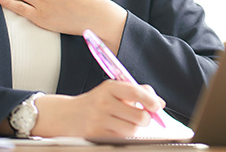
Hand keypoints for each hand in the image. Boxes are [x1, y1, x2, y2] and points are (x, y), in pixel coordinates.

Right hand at [33, 82, 165, 137]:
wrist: (66, 115)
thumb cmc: (95, 102)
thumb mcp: (112, 90)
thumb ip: (136, 92)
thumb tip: (159, 103)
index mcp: (109, 87)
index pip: (135, 92)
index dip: (150, 100)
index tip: (157, 106)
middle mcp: (103, 102)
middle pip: (138, 115)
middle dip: (145, 118)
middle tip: (142, 117)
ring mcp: (99, 120)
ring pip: (132, 130)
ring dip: (133, 128)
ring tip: (124, 122)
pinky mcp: (96, 135)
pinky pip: (121, 138)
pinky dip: (123, 135)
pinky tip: (115, 129)